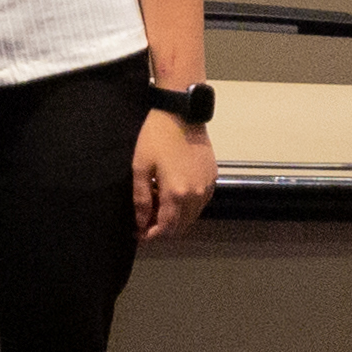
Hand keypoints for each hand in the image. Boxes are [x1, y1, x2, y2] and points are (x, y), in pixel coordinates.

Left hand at [134, 111, 216, 238]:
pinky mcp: (213, 179)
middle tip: (144, 223)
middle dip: (162, 229)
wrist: (181, 116)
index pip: (167, 227)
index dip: (151, 235)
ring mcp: (208, 188)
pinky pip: (200, 203)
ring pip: (192, 216)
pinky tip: (171, 197)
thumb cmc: (155, 139)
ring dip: (175, 219)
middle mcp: (197, 196)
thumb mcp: (140, 168)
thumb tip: (141, 222)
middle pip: (181, 226)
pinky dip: (186, 207)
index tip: (138, 235)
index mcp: (177, 194)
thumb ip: (141, 198)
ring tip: (155, 208)